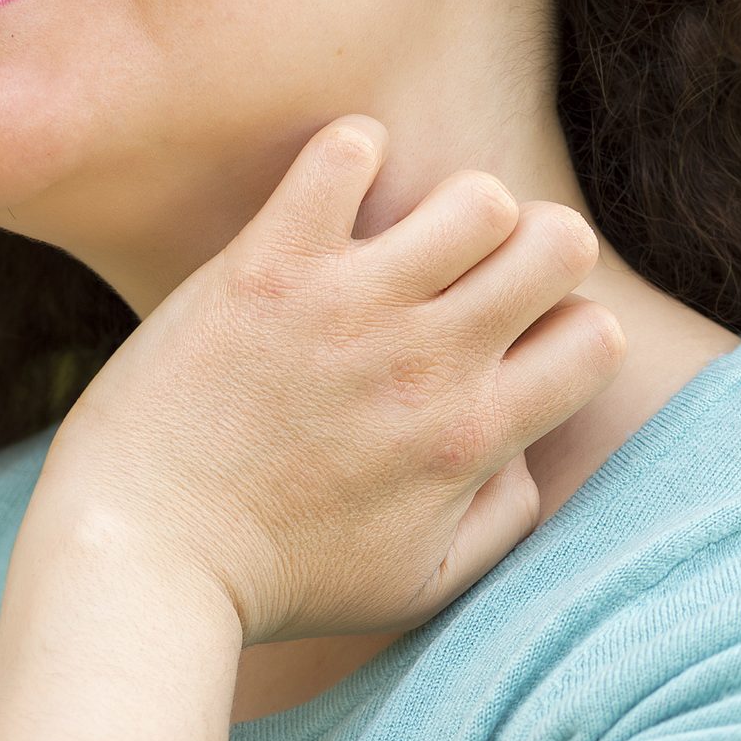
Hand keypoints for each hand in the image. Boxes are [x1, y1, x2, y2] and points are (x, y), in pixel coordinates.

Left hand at [32, 113, 627, 647]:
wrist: (141, 558)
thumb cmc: (273, 581)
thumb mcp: (414, 586)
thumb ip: (500, 524)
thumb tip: (526, 446)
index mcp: (469, 439)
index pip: (599, 338)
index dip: (565, 332)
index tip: (507, 346)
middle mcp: (427, 364)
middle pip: (562, 244)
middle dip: (533, 250)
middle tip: (466, 279)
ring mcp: (348, 308)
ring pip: (477, 195)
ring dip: (451, 205)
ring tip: (398, 241)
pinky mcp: (266, 266)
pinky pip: (345, 153)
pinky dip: (350, 154)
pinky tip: (328, 198)